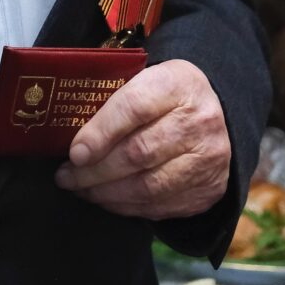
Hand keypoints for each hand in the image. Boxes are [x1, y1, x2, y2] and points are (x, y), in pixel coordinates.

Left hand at [53, 59, 229, 219]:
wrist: (218, 113)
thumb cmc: (164, 95)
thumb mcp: (143, 78)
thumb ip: (111, 97)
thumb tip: (68, 133)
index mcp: (177, 83)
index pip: (134, 107)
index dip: (100, 133)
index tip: (74, 153)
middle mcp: (199, 122)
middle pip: (139, 153)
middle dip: (95, 171)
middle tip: (66, 176)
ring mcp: (208, 159)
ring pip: (149, 186)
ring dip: (106, 193)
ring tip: (80, 189)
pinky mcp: (208, 189)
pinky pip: (161, 206)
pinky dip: (127, 207)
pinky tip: (106, 199)